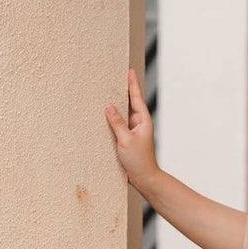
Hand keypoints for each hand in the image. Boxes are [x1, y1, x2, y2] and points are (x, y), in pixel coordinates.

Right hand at [105, 66, 158, 189]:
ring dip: (115, 103)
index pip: (136, 98)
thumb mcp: (125, 140)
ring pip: (122, 113)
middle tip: (115, 74)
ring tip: (106, 89)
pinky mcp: (125, 138)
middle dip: (122, 89)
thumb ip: (117, 123)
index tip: (129, 70)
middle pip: (129, 102)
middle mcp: (138, 123)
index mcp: (142, 120)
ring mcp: (132, 130)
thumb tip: (108, 106)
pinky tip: (103, 112)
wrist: (144, 178)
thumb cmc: (139, 160)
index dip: (132, 84)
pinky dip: (111, 117)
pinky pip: (117, 123)